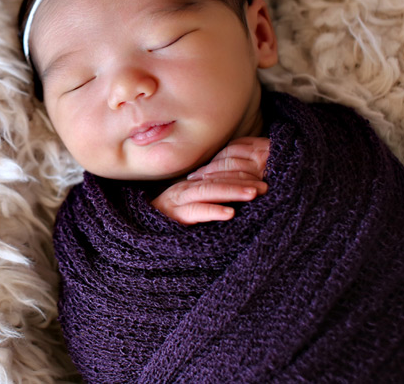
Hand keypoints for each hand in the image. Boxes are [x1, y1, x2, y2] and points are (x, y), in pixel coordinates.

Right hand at [149, 137, 269, 224]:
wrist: (138, 228)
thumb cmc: (168, 218)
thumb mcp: (190, 203)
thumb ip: (208, 198)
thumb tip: (238, 195)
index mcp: (193, 184)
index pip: (220, 175)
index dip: (242, 176)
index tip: (263, 179)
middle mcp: (186, 188)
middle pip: (217, 180)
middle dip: (242, 182)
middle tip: (264, 186)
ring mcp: (179, 201)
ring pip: (208, 192)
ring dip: (231, 191)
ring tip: (253, 194)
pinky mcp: (173, 216)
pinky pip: (195, 212)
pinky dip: (212, 211)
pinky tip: (230, 213)